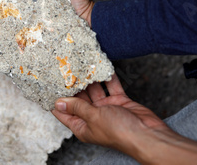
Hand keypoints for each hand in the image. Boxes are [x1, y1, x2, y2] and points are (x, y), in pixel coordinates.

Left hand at [52, 74, 196, 164]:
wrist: (148, 134)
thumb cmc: (120, 132)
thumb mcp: (93, 117)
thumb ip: (77, 108)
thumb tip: (58, 103)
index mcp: (83, 127)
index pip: (64, 112)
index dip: (56, 99)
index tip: (49, 84)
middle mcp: (93, 117)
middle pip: (79, 99)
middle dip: (73, 84)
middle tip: (66, 67)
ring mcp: (107, 109)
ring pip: (94, 90)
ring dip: (90, 79)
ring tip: (81, 63)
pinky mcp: (119, 101)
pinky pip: (111, 86)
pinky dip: (107, 77)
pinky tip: (101, 65)